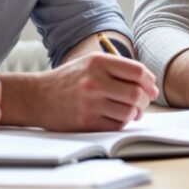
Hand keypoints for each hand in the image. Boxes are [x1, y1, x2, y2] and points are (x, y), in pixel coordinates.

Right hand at [19, 52, 157, 131]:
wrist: (37, 97)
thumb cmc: (69, 80)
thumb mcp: (90, 64)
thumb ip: (119, 70)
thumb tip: (150, 87)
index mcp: (98, 62)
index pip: (138, 72)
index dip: (150, 81)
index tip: (151, 88)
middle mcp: (95, 81)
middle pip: (137, 94)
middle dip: (145, 101)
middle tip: (143, 103)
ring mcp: (90, 103)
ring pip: (129, 112)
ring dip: (135, 114)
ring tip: (131, 111)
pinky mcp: (87, 122)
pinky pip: (116, 125)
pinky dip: (121, 122)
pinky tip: (115, 117)